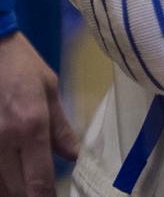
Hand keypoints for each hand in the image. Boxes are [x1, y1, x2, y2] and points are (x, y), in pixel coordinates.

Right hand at [0, 33, 77, 196]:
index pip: (38, 178)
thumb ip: (60, 127)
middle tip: (42, 194)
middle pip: (15, 189)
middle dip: (29, 196)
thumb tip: (73, 156)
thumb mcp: (49, 89)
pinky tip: (8, 175)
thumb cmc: (21, 64)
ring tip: (27, 186)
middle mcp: (4, 139)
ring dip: (12, 189)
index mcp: (30, 125)